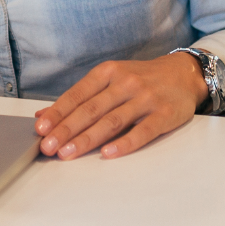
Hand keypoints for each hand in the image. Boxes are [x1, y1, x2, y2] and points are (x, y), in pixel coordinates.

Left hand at [33, 54, 206, 160]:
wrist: (184, 73)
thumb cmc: (141, 79)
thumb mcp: (110, 78)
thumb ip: (80, 97)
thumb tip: (44, 115)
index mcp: (108, 72)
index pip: (77, 94)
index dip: (57, 113)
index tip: (40, 129)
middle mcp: (126, 82)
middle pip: (91, 109)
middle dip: (66, 129)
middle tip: (47, 147)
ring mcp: (146, 98)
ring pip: (112, 121)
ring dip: (87, 139)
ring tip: (67, 153)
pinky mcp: (164, 114)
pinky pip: (143, 131)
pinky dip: (125, 143)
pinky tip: (108, 153)